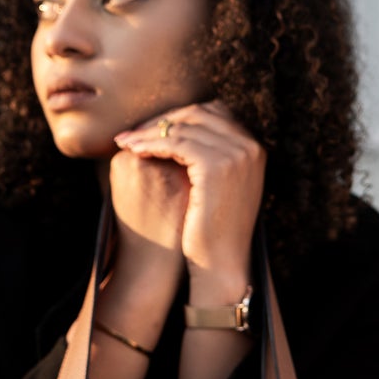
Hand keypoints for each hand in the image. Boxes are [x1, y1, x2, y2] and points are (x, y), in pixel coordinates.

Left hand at [113, 99, 265, 296]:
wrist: (221, 264)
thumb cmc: (212, 231)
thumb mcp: (217, 187)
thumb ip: (208, 157)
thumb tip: (176, 132)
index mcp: (253, 148)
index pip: (211, 113)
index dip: (177, 118)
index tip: (149, 130)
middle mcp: (250, 146)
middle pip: (197, 113)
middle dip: (161, 122)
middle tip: (131, 133)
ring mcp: (237, 154)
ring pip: (183, 127)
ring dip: (149, 132)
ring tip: (125, 142)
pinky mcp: (217, 165)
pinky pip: (176, 142)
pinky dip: (151, 143)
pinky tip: (133, 151)